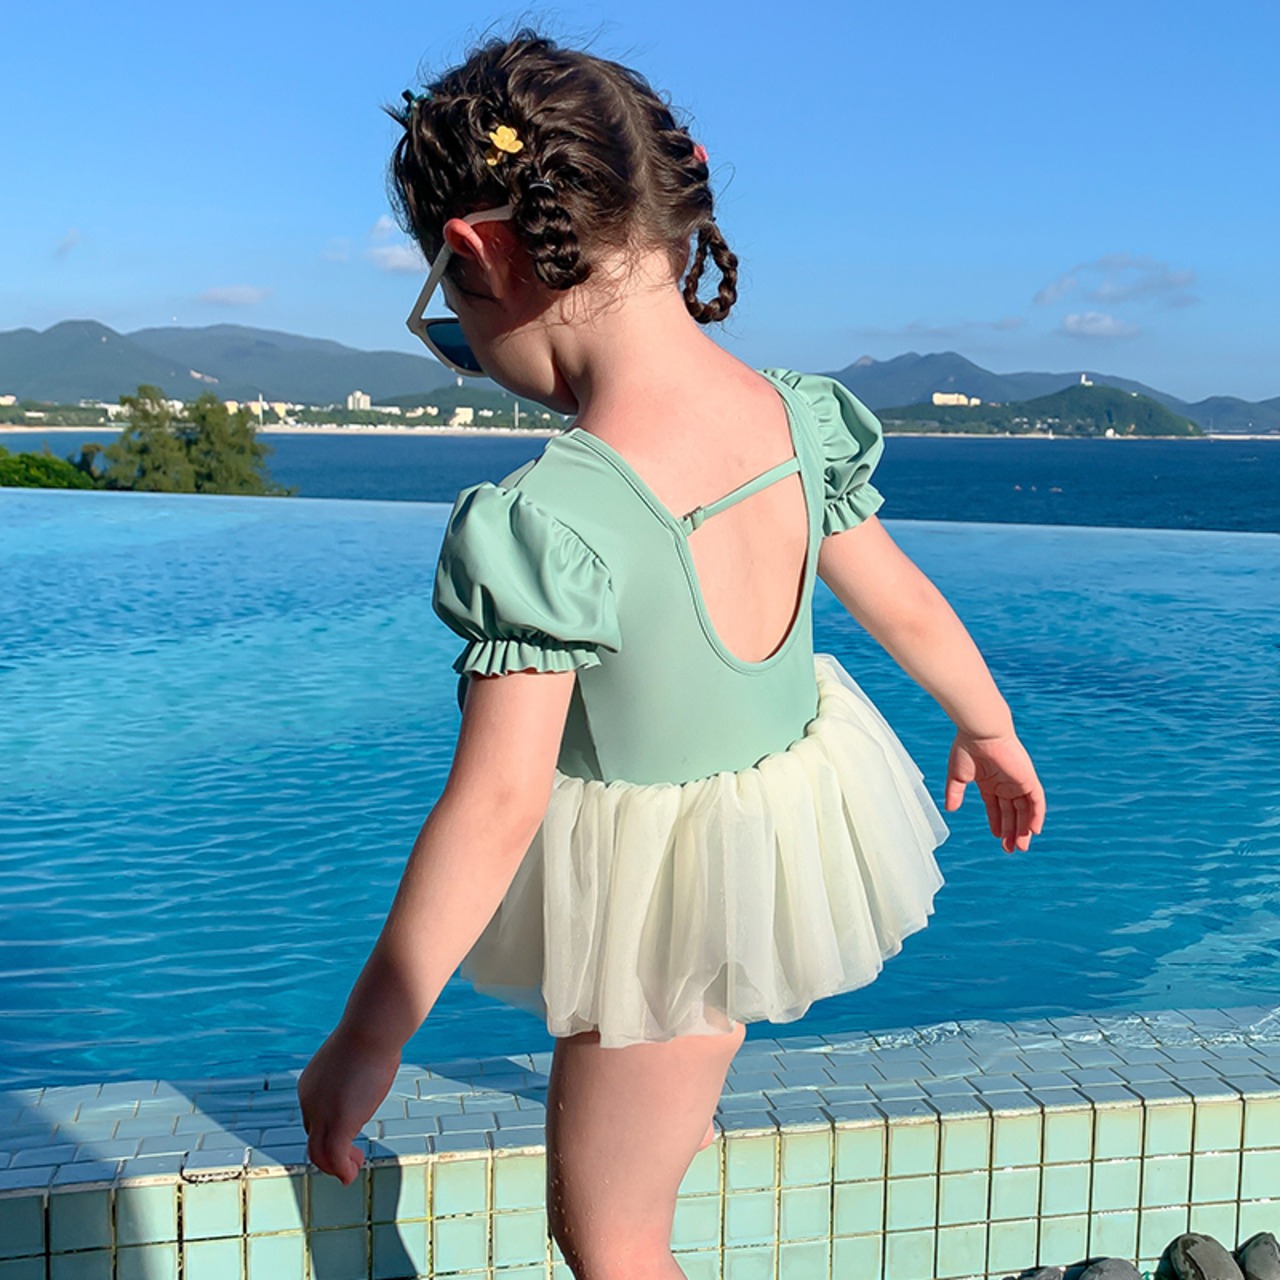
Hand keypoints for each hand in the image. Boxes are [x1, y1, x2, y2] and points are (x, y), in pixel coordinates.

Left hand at [297, 1024, 400, 1183]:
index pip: (314, 1117)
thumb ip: (357, 1067)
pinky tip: (351, 1174)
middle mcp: (309, 1102)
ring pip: (319, 1153)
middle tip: (353, 1158)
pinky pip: (334, 1158)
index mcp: (310, 1085)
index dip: (329, 1131)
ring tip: (350, 1171)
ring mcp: (321, 1115)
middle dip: (330, 1151)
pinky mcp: (338, 1125)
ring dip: (334, 1166)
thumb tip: (375, 1058)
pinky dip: (341, 1170)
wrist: (370, 1031)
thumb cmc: (371, 1034)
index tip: (350, 1134)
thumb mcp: (356, 1054)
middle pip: (314, 1137)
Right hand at [945, 729, 1045, 853]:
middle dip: (1011, 831)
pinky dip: (1036, 815)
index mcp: (989, 782)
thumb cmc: (966, 747)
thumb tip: (950, 810)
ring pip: (1025, 810)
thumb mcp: (957, 776)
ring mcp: (1018, 781)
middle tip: (1010, 849)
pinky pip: (1037, 800)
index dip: (997, 822)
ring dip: (1023, 828)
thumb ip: (954, 793)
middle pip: (1012, 812)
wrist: (980, 731)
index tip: (997, 837)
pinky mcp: (1028, 778)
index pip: (996, 807)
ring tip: (1021, 846)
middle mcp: (1006, 783)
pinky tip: (1033, 830)